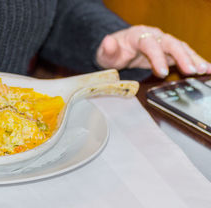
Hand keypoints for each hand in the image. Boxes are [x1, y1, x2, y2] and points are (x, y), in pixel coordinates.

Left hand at [96, 25, 210, 77]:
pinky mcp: (169, 52)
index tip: (162, 72)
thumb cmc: (112, 53)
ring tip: (204, 70)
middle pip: (171, 44)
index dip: (157, 57)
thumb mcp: (105, 53)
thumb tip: (107, 41)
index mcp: (138, 35)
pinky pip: (185, 55)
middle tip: (191, 71)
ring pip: (181, 48)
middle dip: (182, 57)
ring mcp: (163, 43)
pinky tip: (207, 69)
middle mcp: (154, 36)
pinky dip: (196, 61)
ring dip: (193, 59)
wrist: (118, 51)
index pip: (150, 44)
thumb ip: (107, 49)